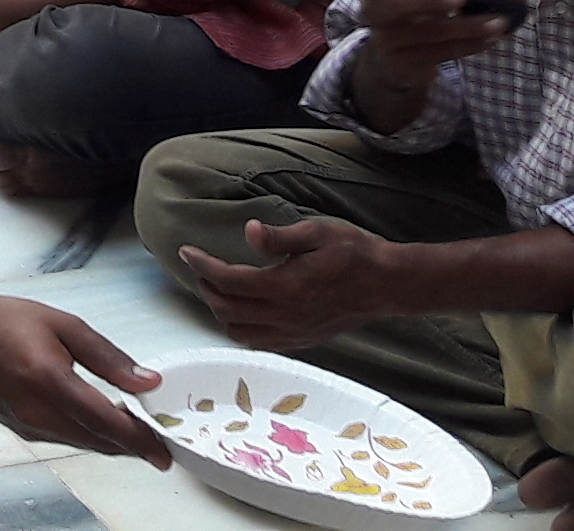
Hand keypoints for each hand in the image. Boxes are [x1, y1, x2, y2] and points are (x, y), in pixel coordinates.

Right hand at [0, 283, 169, 461]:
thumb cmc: (6, 322)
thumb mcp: (64, 325)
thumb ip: (108, 357)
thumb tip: (147, 381)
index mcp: (51, 381)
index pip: (108, 423)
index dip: (141, 440)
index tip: (164, 451)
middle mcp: (39, 412)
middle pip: (100, 442)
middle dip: (133, 445)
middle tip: (158, 438)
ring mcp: (29, 426)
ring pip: (84, 443)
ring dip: (112, 440)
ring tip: (135, 427)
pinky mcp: (23, 430)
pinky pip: (66, 439)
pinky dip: (88, 434)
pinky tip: (100, 420)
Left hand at [176, 217, 411, 351]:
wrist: (387, 285)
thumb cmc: (354, 253)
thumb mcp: (317, 232)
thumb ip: (280, 237)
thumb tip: (248, 232)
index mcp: (284, 286)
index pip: (227, 280)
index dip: (201, 265)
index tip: (186, 250)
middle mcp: (283, 315)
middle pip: (225, 308)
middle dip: (206, 286)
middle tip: (201, 266)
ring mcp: (292, 332)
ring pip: (238, 331)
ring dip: (221, 309)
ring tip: (218, 287)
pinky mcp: (301, 340)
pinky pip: (259, 342)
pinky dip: (241, 328)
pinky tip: (243, 310)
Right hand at [343, 0, 513, 79]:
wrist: (389, 61)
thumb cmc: (408, 13)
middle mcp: (374, 12)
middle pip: (397, 3)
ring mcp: (387, 41)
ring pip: (430, 32)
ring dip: (468, 26)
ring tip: (498, 21)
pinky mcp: (406, 63)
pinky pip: (442, 53)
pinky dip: (470, 44)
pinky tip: (490, 37)